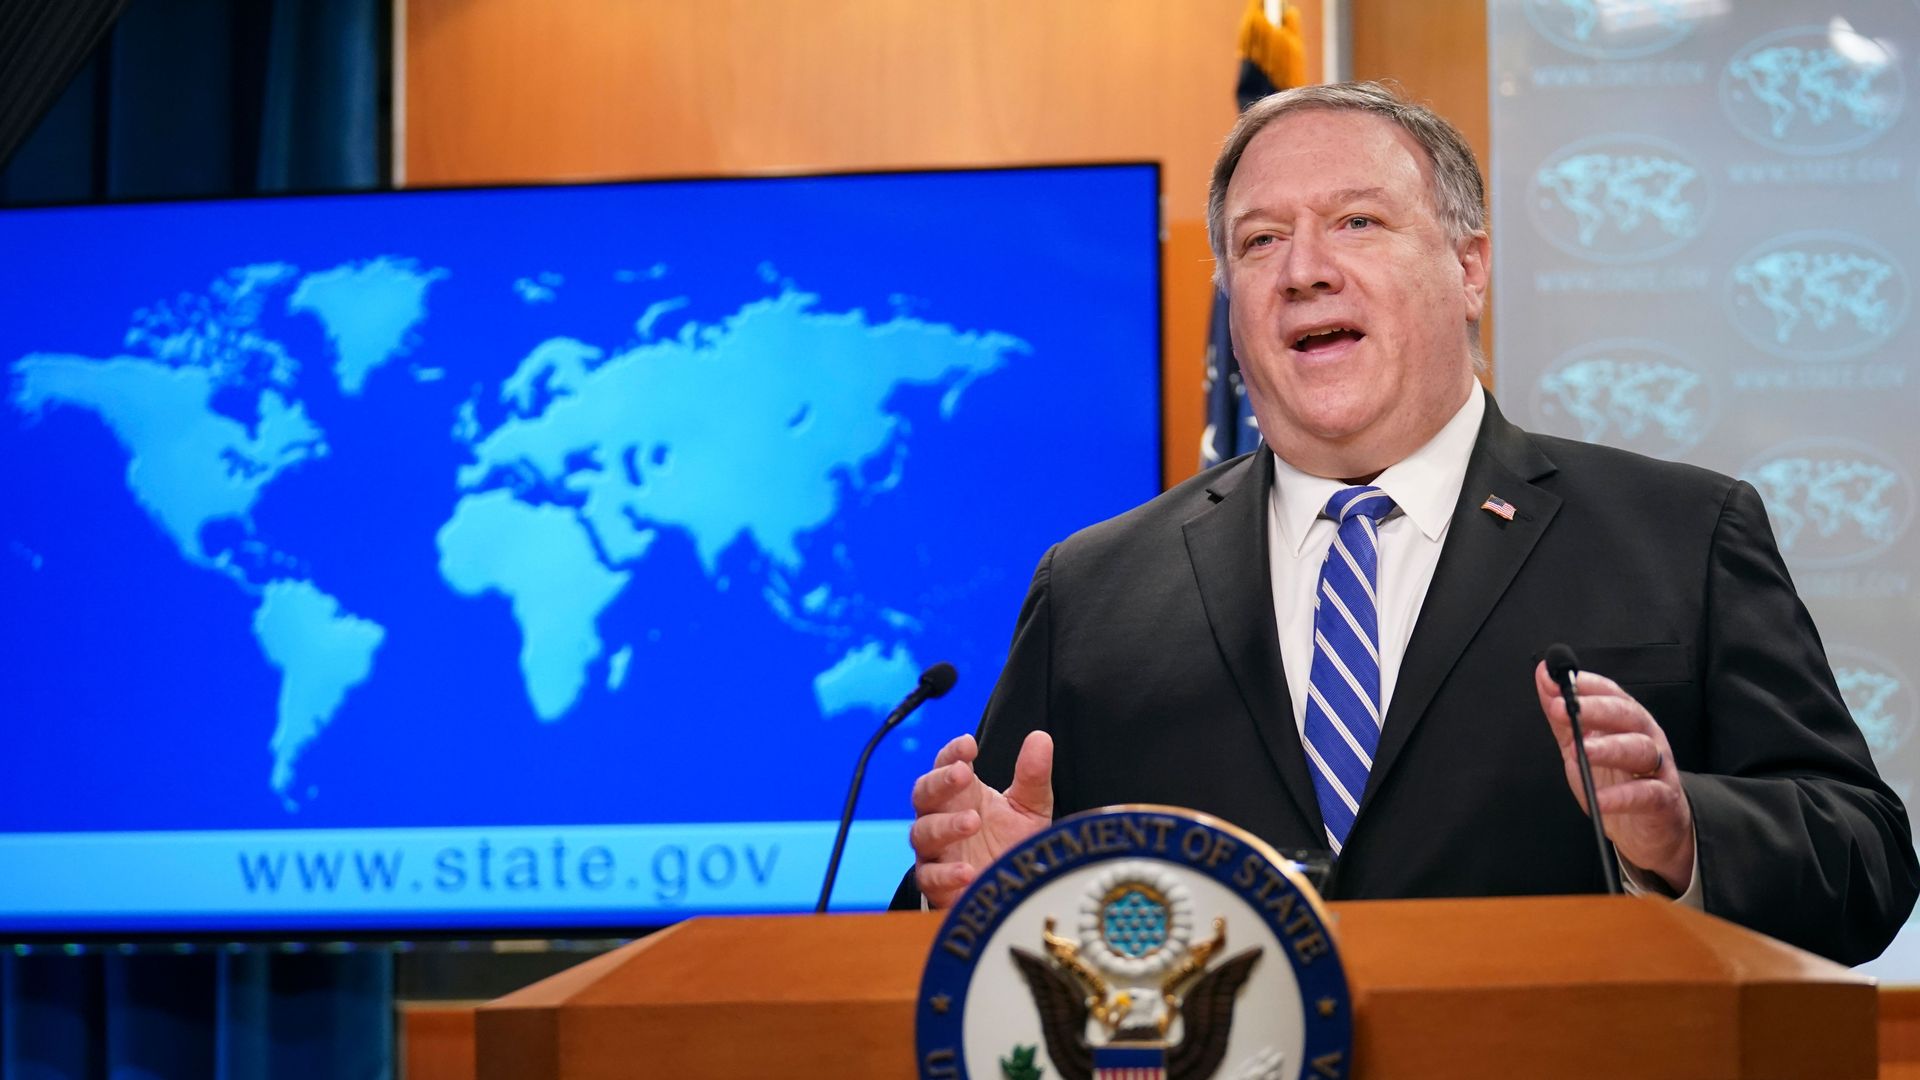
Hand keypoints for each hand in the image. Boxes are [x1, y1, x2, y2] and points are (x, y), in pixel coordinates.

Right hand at [909, 730, 1052, 907]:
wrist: (1012, 890)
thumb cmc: (1013, 844)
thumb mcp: (1030, 807)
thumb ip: (1032, 775)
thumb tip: (1040, 738)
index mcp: (961, 795)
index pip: (946, 765)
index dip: (953, 753)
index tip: (969, 744)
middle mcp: (942, 818)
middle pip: (924, 793)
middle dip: (940, 781)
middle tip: (963, 773)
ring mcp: (936, 851)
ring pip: (923, 832)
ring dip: (945, 825)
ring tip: (973, 821)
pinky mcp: (937, 885)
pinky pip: (930, 876)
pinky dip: (945, 873)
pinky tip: (966, 870)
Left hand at [1533, 662, 1694, 892]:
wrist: (1647, 828)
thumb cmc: (1614, 780)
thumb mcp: (1581, 745)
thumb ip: (1562, 715)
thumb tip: (1544, 676)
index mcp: (1627, 722)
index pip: (1612, 694)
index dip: (1588, 684)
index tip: (1560, 678)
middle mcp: (1646, 738)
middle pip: (1627, 715)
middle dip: (1596, 708)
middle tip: (1564, 708)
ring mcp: (1657, 768)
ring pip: (1640, 749)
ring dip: (1609, 747)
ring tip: (1582, 750)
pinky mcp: (1663, 800)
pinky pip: (1645, 794)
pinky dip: (1622, 797)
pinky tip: (1599, 799)